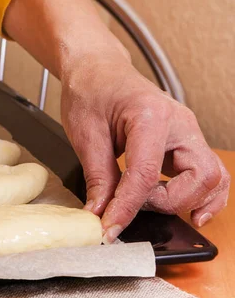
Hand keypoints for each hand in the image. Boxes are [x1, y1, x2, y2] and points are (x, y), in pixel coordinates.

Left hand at [61, 53, 229, 242]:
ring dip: (188, 201)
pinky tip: (187, 210)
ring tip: (154, 208)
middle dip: (167, 203)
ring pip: (212, 177)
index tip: (110, 229)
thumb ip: (98, 177)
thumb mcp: (85, 134)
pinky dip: (201, 195)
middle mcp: (179, 123)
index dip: (127, 208)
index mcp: (150, 116)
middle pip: (199, 177)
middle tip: (132, 207)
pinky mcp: (185, 140)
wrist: (97, 68)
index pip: (145, 174)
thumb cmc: (90, 89)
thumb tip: (100, 213)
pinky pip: (206, 172)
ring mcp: (187, 131)